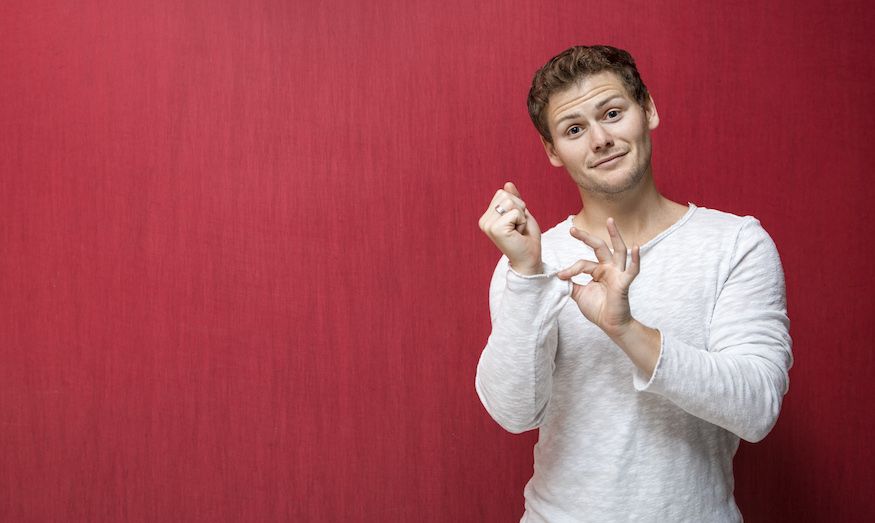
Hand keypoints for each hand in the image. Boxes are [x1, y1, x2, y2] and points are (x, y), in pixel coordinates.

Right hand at [478, 182, 541, 274]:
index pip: (502, 193)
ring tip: (518, 230)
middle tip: (518, 227)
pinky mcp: (495, 229)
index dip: (516, 205)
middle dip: (519, 209)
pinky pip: (515, 212)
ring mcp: (488, 225)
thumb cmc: (526, 238)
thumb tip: (507, 184)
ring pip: (511, 202)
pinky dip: (522, 222)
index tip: (516, 222)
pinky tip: (518, 234)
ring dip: (521, 216)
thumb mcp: (521, 214)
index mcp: (487, 216)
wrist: (529, 258)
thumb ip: (514, 199)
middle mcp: (484, 221)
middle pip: (506, 195)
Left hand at [558, 218, 639, 337]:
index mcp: (598, 270)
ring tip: (610, 221)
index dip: (570, 269)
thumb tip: (557, 275)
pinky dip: (636, 259)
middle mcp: (609, 268)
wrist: (610, 325)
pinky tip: (636, 247)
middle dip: (586, 237)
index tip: (560, 275)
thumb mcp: (579, 294)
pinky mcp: (624, 283)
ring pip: (618, 250)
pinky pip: (632, 270)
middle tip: (572, 229)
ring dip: (615, 235)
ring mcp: (618, 273)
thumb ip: (571, 283)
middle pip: (599, 247)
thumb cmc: (598, 309)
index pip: (583, 263)